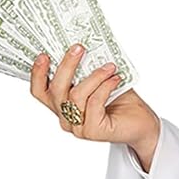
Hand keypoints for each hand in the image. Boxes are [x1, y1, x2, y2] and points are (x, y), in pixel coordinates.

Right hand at [29, 41, 158, 147]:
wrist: (141, 123)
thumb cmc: (120, 101)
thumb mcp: (98, 80)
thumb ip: (84, 70)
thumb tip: (78, 47)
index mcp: (62, 105)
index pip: (39, 92)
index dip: (37, 74)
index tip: (44, 55)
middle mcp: (66, 118)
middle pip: (55, 91)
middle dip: (67, 66)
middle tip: (79, 48)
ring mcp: (77, 127)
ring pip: (75, 96)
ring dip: (94, 77)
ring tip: (109, 67)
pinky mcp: (92, 132)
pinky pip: (93, 103)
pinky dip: (105, 87)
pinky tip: (116, 79)